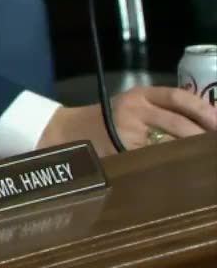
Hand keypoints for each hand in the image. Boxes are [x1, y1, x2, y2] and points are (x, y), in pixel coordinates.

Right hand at [40, 86, 216, 154]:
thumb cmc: (106, 121)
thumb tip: (207, 128)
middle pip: (179, 123)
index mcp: (139, 94)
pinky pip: (153, 160)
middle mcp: (134, 109)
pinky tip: (182, 172)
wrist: (66, 131)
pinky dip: (171, 166)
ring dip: (191, 153)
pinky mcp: (121, 153)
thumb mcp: (132, 107)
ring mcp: (127, 132)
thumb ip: (162, 112)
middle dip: (204, 137)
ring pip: (169, 143)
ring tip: (207, 162)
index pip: (179, 97)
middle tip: (216, 149)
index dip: (205, 110)